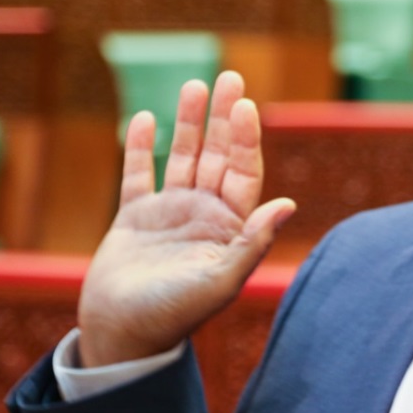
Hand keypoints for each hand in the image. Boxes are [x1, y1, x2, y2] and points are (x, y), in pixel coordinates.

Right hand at [77, 71, 295, 366]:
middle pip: (219, 156)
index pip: (244, 172)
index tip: (244, 105)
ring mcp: (170, 213)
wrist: (124, 336)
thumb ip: (253, 241)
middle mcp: (205, 214)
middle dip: (223, 118)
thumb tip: (288, 203)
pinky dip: (143, 148)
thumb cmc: (175, 315)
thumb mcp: (220, 280)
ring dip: (189, 123)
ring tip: (193, 84)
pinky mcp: (135, 218)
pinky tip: (146, 118)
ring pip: (183, 157)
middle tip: (230, 76)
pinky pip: (140, 175)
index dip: (246, 138)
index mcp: (230, 227)